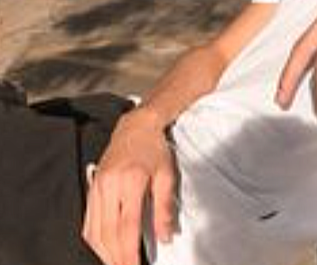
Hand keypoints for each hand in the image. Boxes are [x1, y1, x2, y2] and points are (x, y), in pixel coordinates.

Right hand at [82, 107, 175, 264]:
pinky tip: (102, 249)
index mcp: (131, 181)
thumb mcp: (166, 175)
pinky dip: (94, 239)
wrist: (136, 126)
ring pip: (95, 229)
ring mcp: (98, 186)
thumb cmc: (153, 149)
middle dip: (116, 257)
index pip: (127, 226)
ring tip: (115, 263)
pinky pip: (88, 220)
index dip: (129, 251)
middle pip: (108, 232)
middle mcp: (110, 185)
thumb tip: (166, 236)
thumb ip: (164, 207)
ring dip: (103, 252)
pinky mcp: (92, 187)